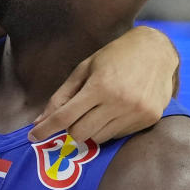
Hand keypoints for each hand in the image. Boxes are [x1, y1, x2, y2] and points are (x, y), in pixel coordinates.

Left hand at [28, 26, 177, 143]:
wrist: (156, 51)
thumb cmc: (115, 56)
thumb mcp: (84, 69)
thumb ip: (62, 96)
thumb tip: (40, 120)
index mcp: (99, 86)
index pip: (65, 116)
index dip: (46, 129)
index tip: (33, 136)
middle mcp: (119, 102)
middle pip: (80, 133)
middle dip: (71, 128)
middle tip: (75, 115)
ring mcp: (135, 113)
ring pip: (99, 138)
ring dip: (91, 129)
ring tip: (98, 109)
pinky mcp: (149, 120)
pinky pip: (118, 136)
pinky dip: (110, 127)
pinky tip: (116, 109)